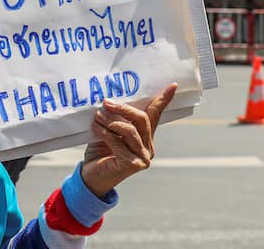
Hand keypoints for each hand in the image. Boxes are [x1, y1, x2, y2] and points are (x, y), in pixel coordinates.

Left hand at [80, 83, 176, 197]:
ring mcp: (143, 157)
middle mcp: (148, 147)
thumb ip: (116, 118)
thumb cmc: (99, 151)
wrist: (90, 177)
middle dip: (124, 109)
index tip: (172, 85)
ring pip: (131, 130)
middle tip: (106, 102)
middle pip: (142, 119)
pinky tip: (96, 128)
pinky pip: (119, 142)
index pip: (155, 114)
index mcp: (145, 136)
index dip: (163, 99)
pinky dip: (105, 133)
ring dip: (112, 120)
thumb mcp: (108, 130)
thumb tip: (111, 99)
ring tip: (98, 115)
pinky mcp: (134, 165)